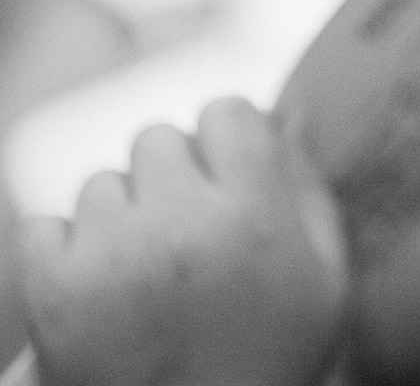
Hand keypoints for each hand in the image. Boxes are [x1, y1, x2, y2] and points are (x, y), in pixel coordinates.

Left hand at [14, 99, 349, 385]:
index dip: (226, 143)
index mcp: (255, 214)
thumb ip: (310, 188)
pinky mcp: (54, 287)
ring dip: (120, 218)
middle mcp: (180, 222)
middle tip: (186, 236)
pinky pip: (45, 225)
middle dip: (172, 179)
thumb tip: (293, 108)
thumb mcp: (325, 279)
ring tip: (146, 274)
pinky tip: (102, 291)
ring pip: (103, 184)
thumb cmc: (270, 361)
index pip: (224, 112)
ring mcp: (111, 253)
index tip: (228, 179)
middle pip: (158, 140)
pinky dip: (64, 253)